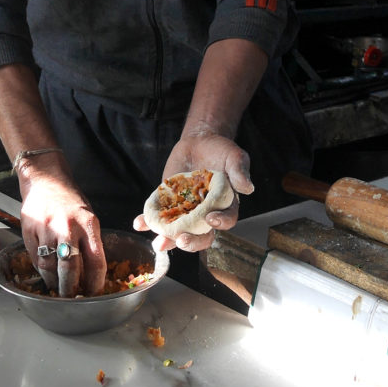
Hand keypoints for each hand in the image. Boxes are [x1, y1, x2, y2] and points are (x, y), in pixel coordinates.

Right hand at [18, 161, 107, 298]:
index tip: (95, 293)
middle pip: (70, 268)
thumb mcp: (89, 218)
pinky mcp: (29, 231)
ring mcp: (46, 230)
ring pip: (49, 266)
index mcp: (89, 225)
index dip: (96, 282)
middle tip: (72, 297)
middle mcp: (68, 228)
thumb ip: (90, 243)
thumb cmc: (70, 201)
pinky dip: (41, 269)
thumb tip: (90, 274)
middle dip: (71, 288)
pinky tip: (46, 272)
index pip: (96, 261)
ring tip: (57, 288)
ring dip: (53, 282)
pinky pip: (35, 258)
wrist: (45, 181)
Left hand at [133, 133, 252, 252]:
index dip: (220, 222)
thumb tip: (248, 188)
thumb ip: (240, 171)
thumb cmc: (221, 151)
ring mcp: (186, 212)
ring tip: (158, 243)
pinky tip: (139, 224)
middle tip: (182, 240)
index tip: (211, 218)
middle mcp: (205, 214)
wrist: (199, 143)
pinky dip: (148, 222)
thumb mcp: (234, 156)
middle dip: (192, 241)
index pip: (226, 220)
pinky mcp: (169, 205)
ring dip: (168, 240)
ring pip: (178, 232)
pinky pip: (158, 217)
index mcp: (225, 206)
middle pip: (202, 236)